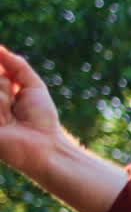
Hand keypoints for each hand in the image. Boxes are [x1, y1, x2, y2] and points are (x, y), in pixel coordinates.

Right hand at [0, 45, 61, 175]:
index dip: (3, 76)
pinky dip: (0, 108)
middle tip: (15, 104)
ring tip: (11, 116)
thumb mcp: (33, 86)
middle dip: (3, 86)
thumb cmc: (41, 119)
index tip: (14, 91)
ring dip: (2, 98)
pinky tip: (5, 122)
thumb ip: (16, 65)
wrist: (45, 146)